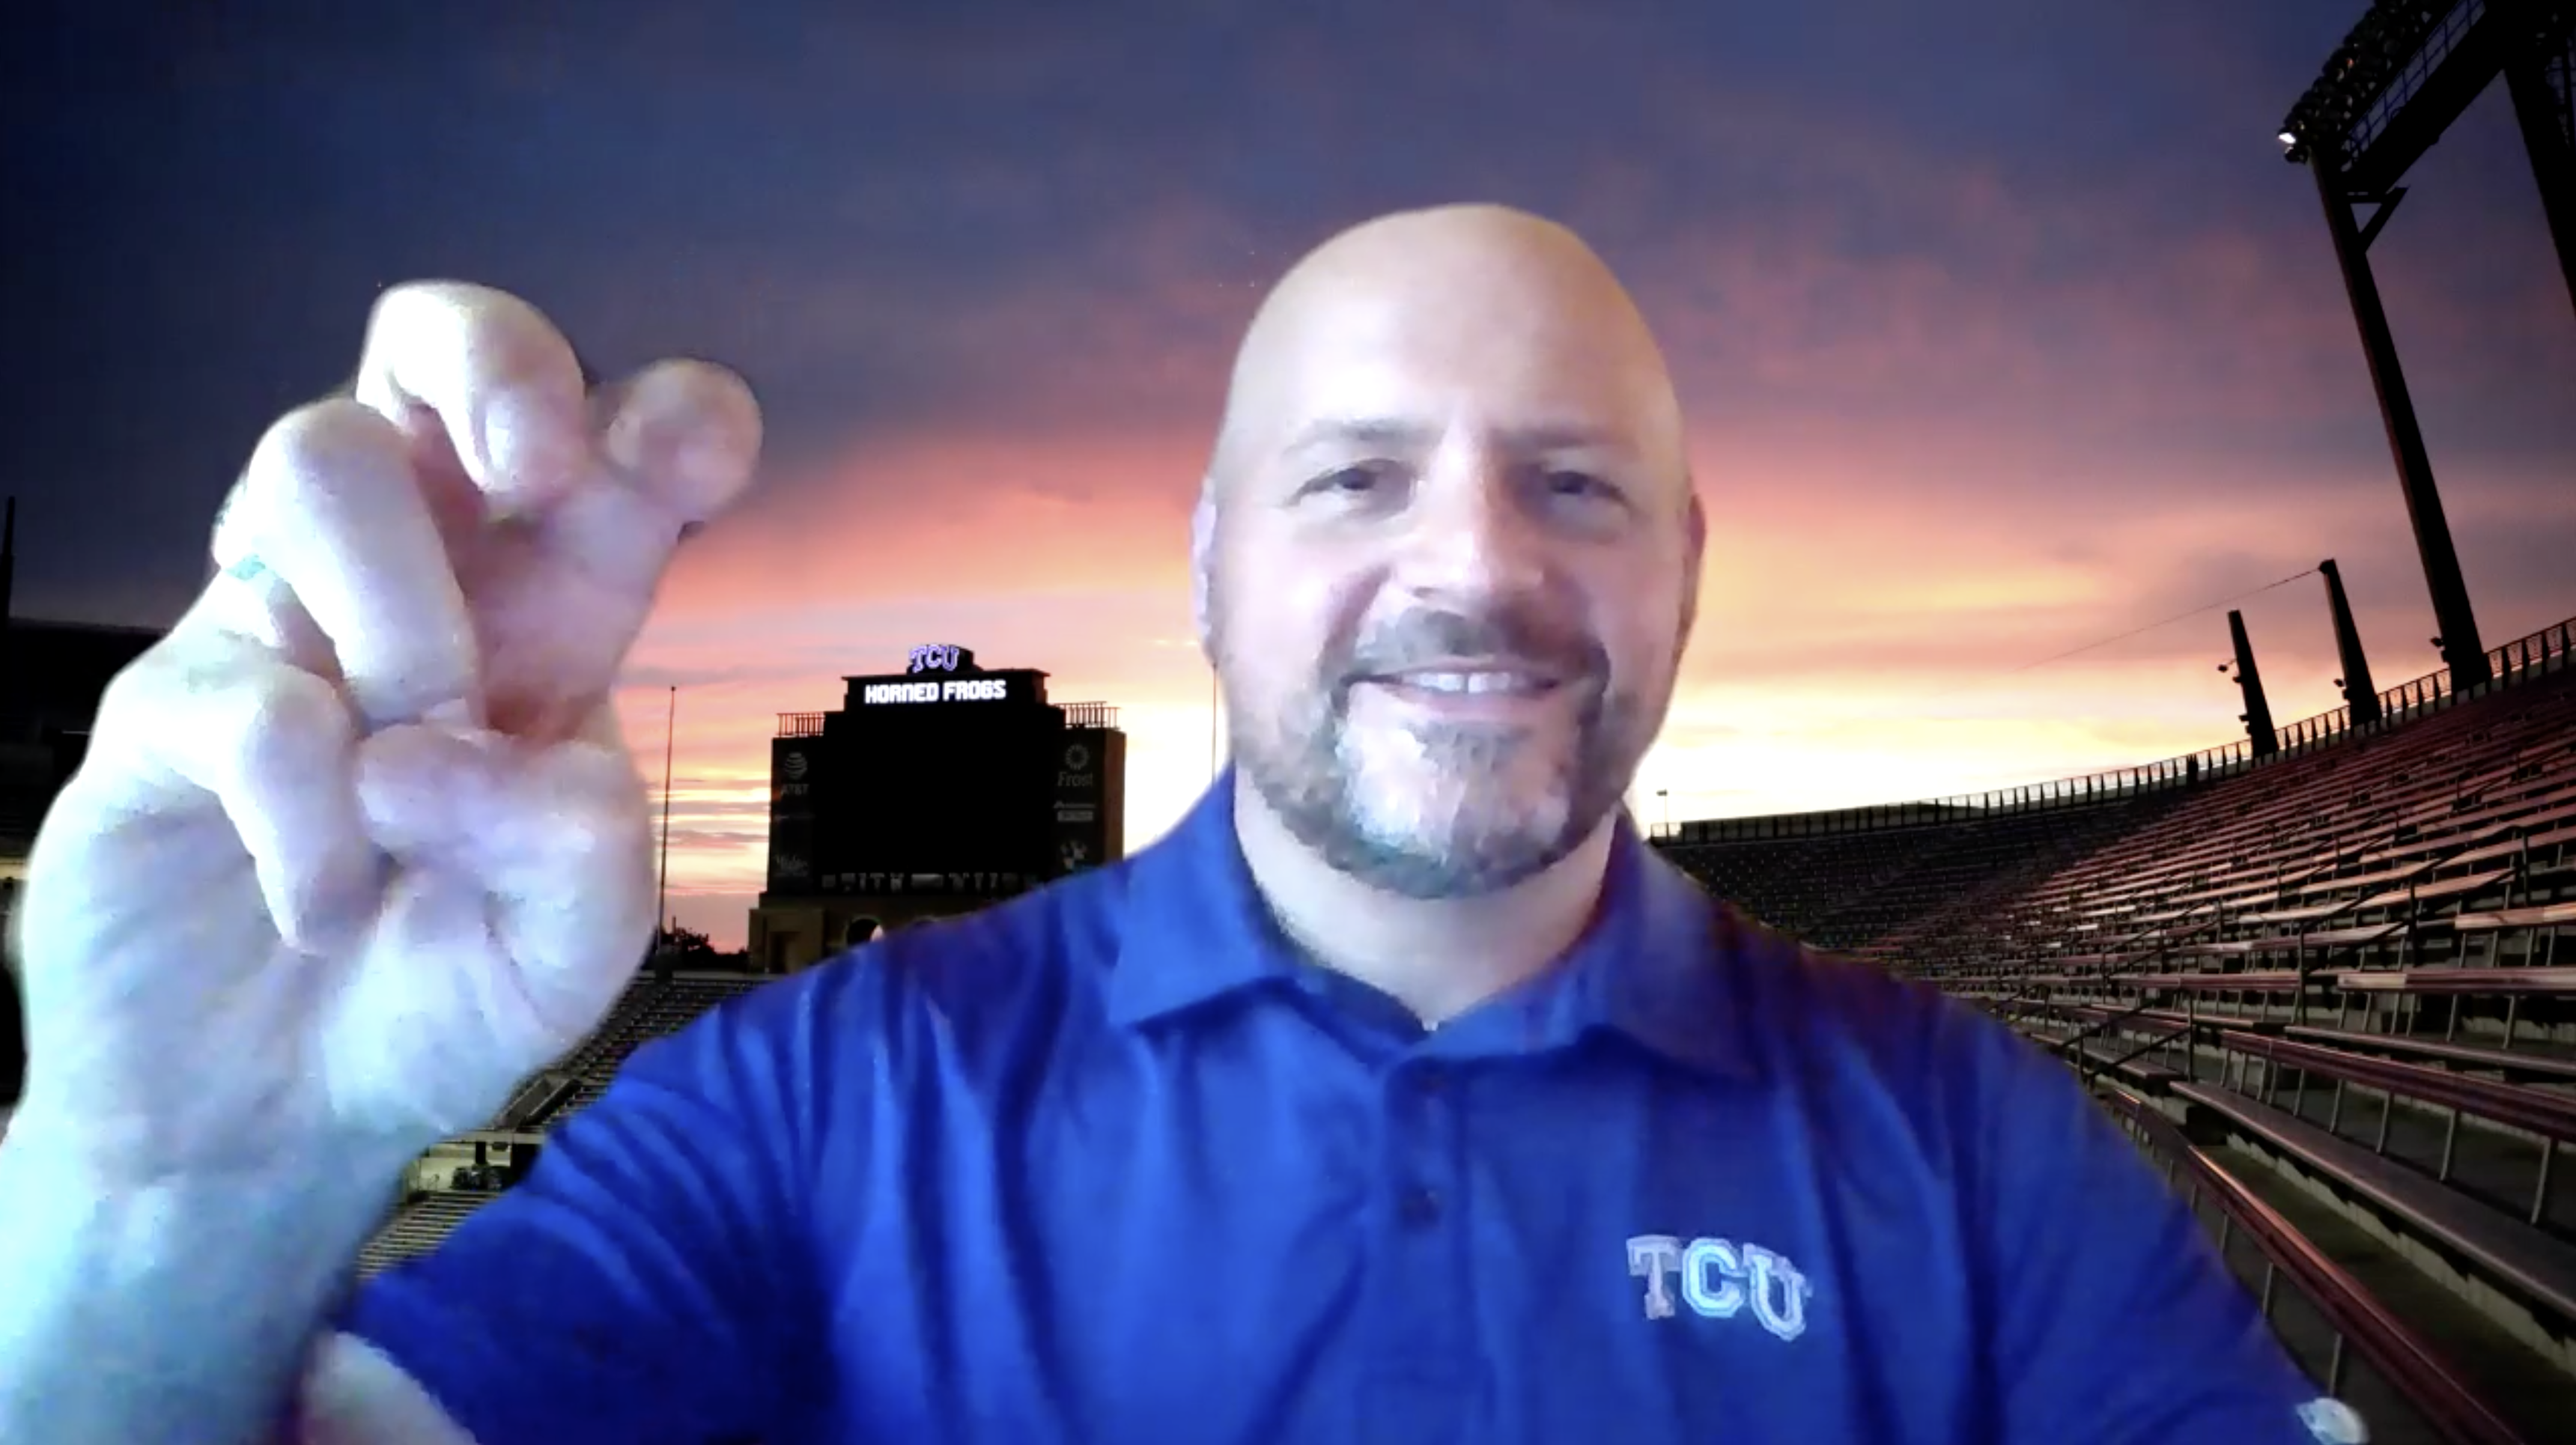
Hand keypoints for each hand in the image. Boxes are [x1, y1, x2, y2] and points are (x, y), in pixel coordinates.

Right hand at [11, 283, 760, 1182]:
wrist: (272, 1120)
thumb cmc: (441, 993)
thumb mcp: (573, 946)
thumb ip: (583, 849)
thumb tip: (459, 747)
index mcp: (550, 610)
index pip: (608, 442)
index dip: (669, 412)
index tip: (690, 462)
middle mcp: (415, 582)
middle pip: (421, 342)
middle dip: (493, 357)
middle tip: (537, 469)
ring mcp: (275, 626)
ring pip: (319, 464)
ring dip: (403, 615)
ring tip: (413, 782)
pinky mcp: (163, 710)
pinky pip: (243, 692)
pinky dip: (311, 818)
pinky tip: (326, 907)